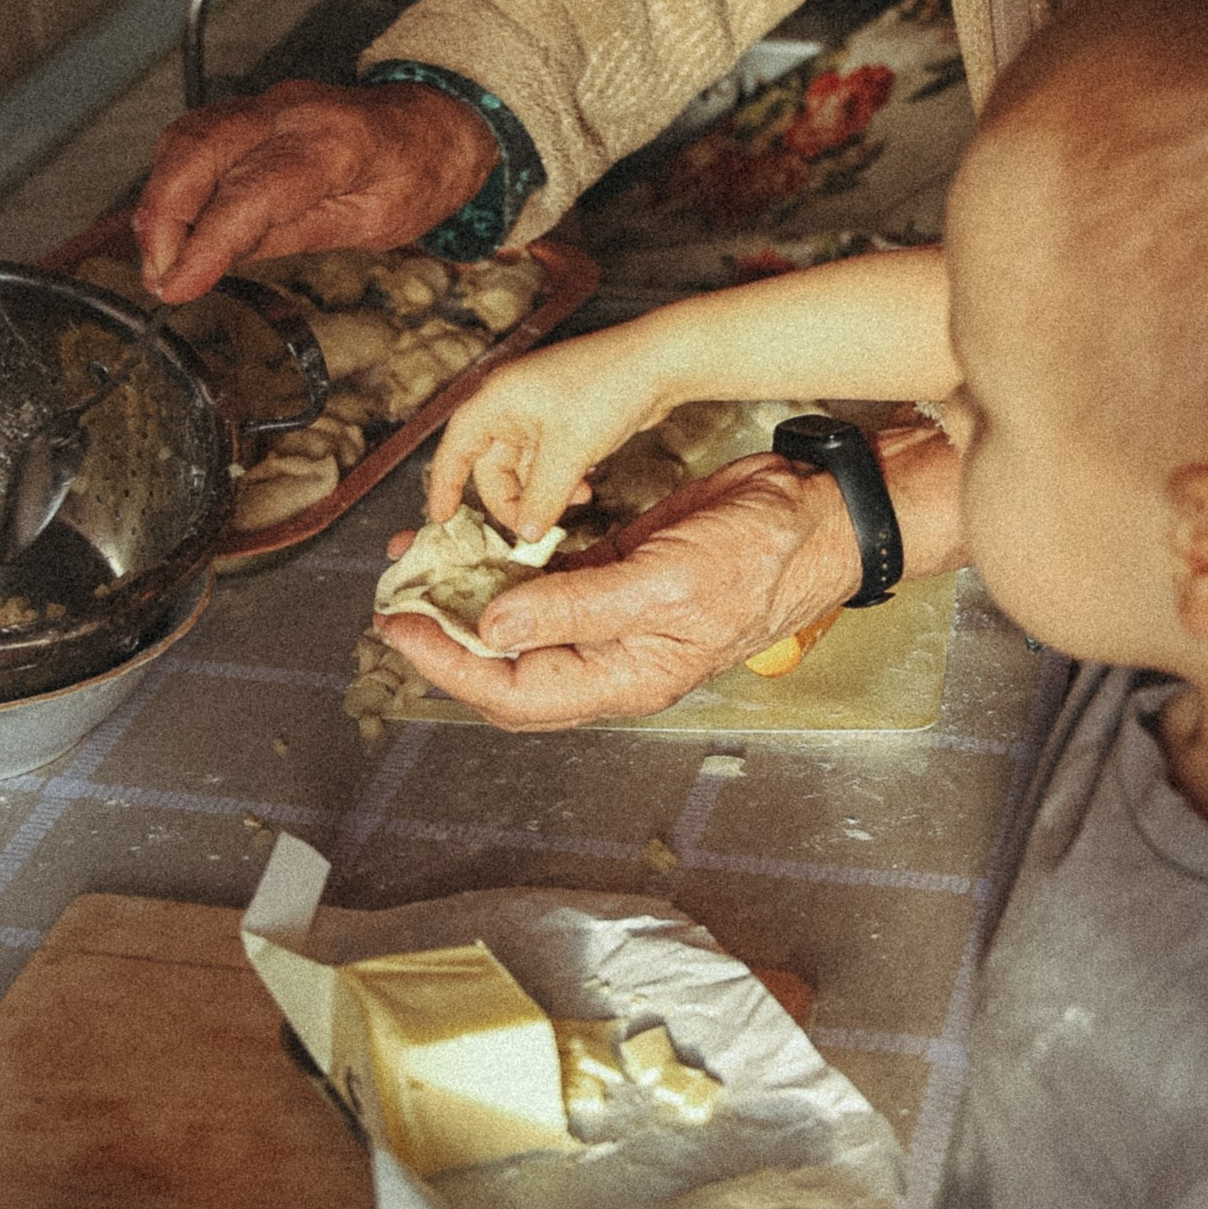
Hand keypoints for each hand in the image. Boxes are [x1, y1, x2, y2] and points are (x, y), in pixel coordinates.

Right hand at [134, 79, 497, 302]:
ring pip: (186, 138)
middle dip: (161, 217)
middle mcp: (293, 112)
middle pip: (198, 150)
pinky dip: (170, 177)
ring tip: (160, 259)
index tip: (175, 285)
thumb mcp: (369, 224)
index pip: (250, 192)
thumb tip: (212, 263)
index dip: (203, 243)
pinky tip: (172, 222)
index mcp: (335, 145)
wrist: (436, 122)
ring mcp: (268, 103)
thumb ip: (286, 236)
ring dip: (158, 200)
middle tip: (157, 276)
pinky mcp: (251, 108)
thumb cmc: (417, 173)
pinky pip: (194, 134)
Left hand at [375, 452, 864, 730]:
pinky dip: (504, 564)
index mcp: (623, 678)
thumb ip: (576, 607)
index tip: (402, 628)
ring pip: (520, 620)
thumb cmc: (760, 559)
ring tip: (416, 562)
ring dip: (467, 595)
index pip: (513, 694)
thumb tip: (495, 627)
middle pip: (505, 666)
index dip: (449, 665)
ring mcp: (611, 615)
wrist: (812, 514)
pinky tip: (469, 542)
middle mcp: (610, 655)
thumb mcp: (663, 583)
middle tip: (395, 596)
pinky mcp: (617, 572)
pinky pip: (546, 579)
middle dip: (446, 634)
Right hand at [426, 340, 664, 537]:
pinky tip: (586, 487)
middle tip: (532, 528)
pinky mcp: (567, 418)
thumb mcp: (569, 454)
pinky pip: (550, 459)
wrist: (660, 363)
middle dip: (512, 499)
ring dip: (544, 491)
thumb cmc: (607, 391)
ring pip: (525, 466)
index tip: (441, 519)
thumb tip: (527, 534)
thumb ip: (542, 498)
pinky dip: (562, 479)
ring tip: (575, 501)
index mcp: (498, 399)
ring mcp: (541, 409)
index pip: (456, 446)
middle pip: (493, 464)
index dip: (444, 484)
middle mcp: (513, 402)